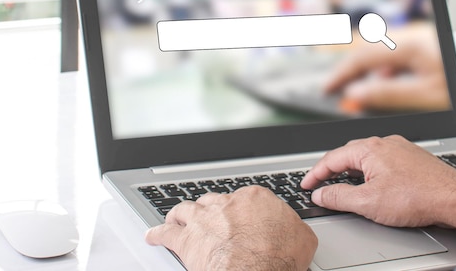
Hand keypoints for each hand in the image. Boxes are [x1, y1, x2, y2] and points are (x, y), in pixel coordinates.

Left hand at [145, 186, 317, 270]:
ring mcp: (204, 219)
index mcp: (255, 199)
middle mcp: (226, 204)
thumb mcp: (302, 239)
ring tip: (175, 218)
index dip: (239, 210)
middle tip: (207, 217)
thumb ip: (294, 228)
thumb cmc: (279, 258)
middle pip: (213, 201)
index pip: (244, 198)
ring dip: (179, 214)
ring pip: (186, 209)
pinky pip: (166, 233)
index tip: (239, 217)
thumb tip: (295, 231)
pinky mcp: (187, 240)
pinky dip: (158, 233)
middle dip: (209, 209)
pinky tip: (153, 235)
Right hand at [301, 135, 455, 238]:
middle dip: (332, 169)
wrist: (455, 198)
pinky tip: (373, 182)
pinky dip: (369, 170)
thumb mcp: (369, 202)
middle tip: (320, 184)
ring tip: (343, 184)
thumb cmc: (418, 197)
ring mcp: (399, 148)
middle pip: (348, 153)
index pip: (332, 158)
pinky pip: (382, 159)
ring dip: (351, 169)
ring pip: (366, 156)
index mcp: (370, 148)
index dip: (315, 173)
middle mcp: (384, 142)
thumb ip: (339, 197)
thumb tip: (321, 194)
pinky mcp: (411, 158)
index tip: (306, 185)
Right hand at [326, 22, 449, 111]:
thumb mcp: (426, 97)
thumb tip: (355, 93)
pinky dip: (384, 71)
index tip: (328, 88)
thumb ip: (388, 94)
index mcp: (413, 45)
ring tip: (355, 89)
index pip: (364, 57)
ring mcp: (423, 43)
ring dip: (367, 72)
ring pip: (383, 55)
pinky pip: (397, 58)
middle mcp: (416, 38)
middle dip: (351, 71)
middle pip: (370, 52)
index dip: (342, 73)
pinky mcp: (429, 51)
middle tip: (335, 88)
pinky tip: (383, 83)